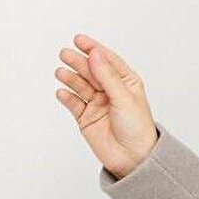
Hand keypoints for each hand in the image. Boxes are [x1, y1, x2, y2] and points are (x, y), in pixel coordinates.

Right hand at [54, 33, 159, 177]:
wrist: (134, 159)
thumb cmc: (137, 129)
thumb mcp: (124, 98)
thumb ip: (107, 76)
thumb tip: (95, 54)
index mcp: (125, 82)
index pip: (107, 60)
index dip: (93, 49)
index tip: (79, 40)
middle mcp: (110, 90)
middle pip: (90, 70)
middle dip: (78, 62)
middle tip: (65, 54)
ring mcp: (97, 103)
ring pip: (80, 85)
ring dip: (70, 78)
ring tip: (61, 73)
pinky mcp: (86, 118)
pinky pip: (74, 103)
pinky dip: (67, 97)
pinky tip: (62, 92)